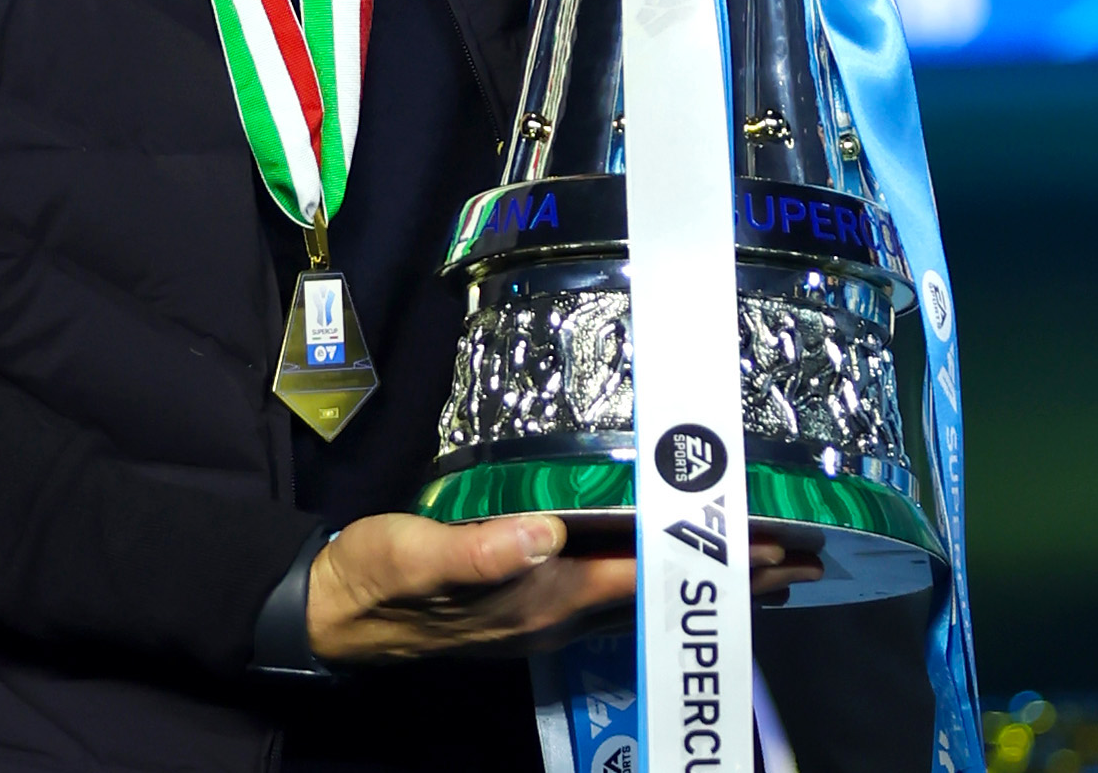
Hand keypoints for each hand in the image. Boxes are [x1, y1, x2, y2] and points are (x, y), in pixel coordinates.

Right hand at [305, 514, 819, 663]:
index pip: (647, 575)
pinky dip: (659, 573)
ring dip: (703, 577)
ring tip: (761, 562)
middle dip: (732, 576)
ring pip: (647, 594)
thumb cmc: (381, 576)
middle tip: (806, 556)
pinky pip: (617, 590)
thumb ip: (480, 549)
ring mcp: (547, 613)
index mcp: (545, 595)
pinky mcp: (532, 603)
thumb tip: (544, 535)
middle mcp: (559, 612)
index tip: (773, 544)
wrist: (343, 611)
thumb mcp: (418, 554)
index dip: (707, 557)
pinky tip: (666, 559)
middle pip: (663, 592)